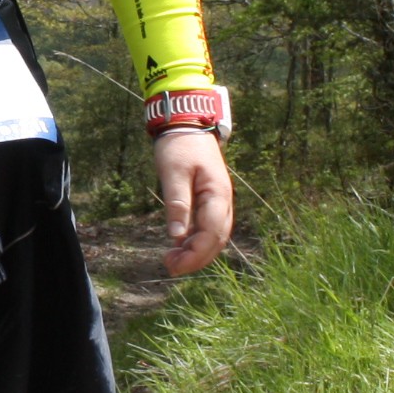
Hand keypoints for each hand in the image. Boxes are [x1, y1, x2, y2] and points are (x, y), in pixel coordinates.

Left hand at [153, 128, 233, 276]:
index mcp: (217, 194)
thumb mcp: (173, 173)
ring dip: (196, 251)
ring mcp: (219, 201)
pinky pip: (208, 227)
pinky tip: (179, 245)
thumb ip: (177, 204)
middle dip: (196, 258)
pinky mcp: (210, 200)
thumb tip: (177, 237)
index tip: (174, 265)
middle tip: (170, 267)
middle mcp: (223, 201)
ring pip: (214, 235)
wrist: (188, 125)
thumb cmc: (179, 146)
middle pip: (216, 239)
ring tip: (172, 260)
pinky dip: (196, 240)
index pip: (211, 233)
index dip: (195, 254)